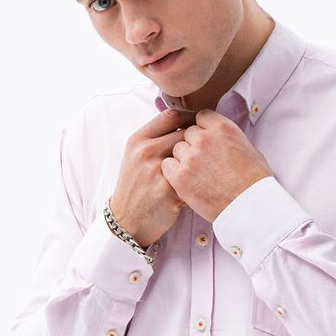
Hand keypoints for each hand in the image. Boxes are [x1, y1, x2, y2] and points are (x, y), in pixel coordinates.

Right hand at [109, 109, 195, 246]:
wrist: (127, 219)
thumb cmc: (136, 185)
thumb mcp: (135, 156)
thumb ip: (155, 137)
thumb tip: (186, 120)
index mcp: (138, 140)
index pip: (171, 115)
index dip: (190, 116)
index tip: (200, 124)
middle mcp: (145, 152)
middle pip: (185, 133)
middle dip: (198, 140)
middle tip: (208, 148)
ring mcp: (156, 171)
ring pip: (192, 154)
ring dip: (201, 159)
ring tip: (204, 167)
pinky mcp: (168, 190)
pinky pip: (194, 177)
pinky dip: (199, 181)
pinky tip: (199, 186)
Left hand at [160, 108, 272, 222]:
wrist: (249, 206)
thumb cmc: (255, 182)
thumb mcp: (250, 150)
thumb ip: (231, 139)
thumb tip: (226, 140)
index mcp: (223, 127)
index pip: (201, 117)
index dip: (203, 129)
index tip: (207, 141)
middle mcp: (204, 138)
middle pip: (187, 133)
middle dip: (194, 145)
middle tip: (203, 162)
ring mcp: (190, 157)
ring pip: (177, 150)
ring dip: (184, 159)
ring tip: (197, 174)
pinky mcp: (180, 176)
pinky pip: (167, 166)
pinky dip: (174, 173)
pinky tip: (186, 181)